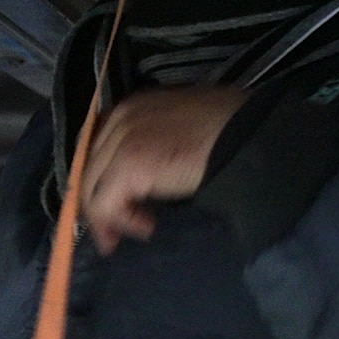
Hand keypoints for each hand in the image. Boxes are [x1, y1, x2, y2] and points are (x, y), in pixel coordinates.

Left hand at [81, 86, 247, 253]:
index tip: (115, 201)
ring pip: (93, 188)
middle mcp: (121, 118)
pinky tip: (146, 228)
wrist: (248, 134)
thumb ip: (161, 136)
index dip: (102, 177)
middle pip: (90, 168)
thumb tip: (152, 166)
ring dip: (109, 217)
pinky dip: (121, 221)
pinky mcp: (128, 165)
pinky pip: (106, 203)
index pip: (99, 146)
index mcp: (134, 106)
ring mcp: (121, 140)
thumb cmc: (232, 127)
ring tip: (134, 232)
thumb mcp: (186, 123)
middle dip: (98, 202)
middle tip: (114, 230)